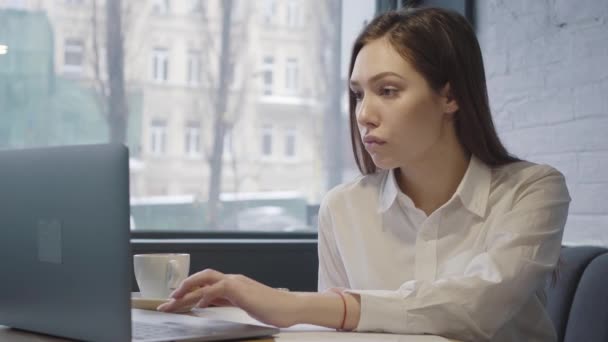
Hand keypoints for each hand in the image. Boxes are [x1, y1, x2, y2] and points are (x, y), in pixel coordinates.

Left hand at [156, 269, 300, 327]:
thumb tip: (208, 303)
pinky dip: (206, 295)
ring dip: (188, 289)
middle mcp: (232, 280)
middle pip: (201, 278)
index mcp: (233, 284)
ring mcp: (237, 283)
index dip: (188, 292)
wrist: (290, 307)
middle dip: (182, 288)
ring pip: (206, 280)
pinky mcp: (241, 289)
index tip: (174, 303)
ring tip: (174, 300)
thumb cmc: (272, 308)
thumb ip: (227, 301)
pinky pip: (218, 289)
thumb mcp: (244, 304)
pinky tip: (198, 304)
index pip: (205, 285)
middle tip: (167, 302)